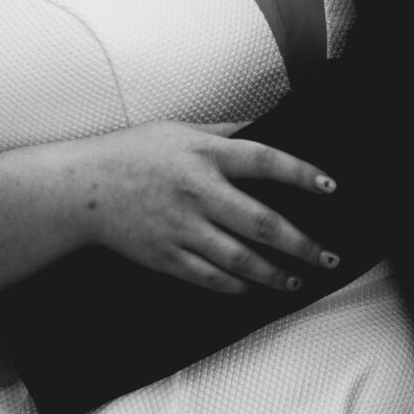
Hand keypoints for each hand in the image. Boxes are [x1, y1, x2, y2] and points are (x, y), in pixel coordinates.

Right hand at [59, 121, 340, 295]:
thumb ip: (224, 131)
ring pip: (240, 260)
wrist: (82, 190)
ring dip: (275, 274)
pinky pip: (210, 277)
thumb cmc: (133, 153)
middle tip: (328, 258)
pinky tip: (253, 287)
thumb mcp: (180, 130)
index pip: (264, 161)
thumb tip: (267, 126)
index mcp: (204, 154)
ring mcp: (182, 228)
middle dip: (302, 244)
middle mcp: (198, 192)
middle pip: (261, 222)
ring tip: (297, 280)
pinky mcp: (166, 256)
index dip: (301, 175)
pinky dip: (236, 286)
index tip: (331, 187)